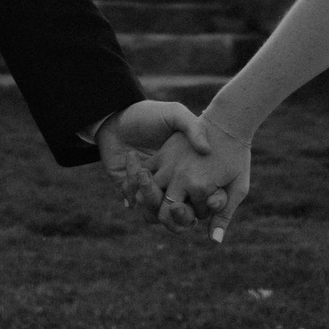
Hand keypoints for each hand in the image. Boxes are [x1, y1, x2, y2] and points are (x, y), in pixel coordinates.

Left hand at [97, 99, 211, 213]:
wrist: (117, 116)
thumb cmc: (150, 114)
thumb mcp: (175, 114)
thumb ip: (192, 127)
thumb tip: (206, 149)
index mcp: (186, 171)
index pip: (202, 198)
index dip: (210, 203)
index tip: (211, 198)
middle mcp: (169, 184)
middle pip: (179, 214)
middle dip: (179, 214)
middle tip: (177, 204)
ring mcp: (149, 188)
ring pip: (155, 211)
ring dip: (151, 197)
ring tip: (143, 173)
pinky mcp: (130, 188)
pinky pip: (134, 201)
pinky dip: (133, 188)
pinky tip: (133, 159)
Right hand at [150, 112, 252, 240]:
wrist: (227, 121)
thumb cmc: (238, 156)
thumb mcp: (238, 187)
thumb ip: (224, 215)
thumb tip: (214, 241)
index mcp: (199, 186)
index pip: (189, 217)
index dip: (199, 214)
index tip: (209, 202)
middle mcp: (180, 177)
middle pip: (161, 213)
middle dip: (171, 218)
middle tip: (182, 210)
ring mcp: (168, 164)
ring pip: (146, 195)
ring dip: (153, 204)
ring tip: (168, 200)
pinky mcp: (162, 153)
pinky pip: (144, 174)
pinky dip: (141, 186)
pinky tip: (150, 189)